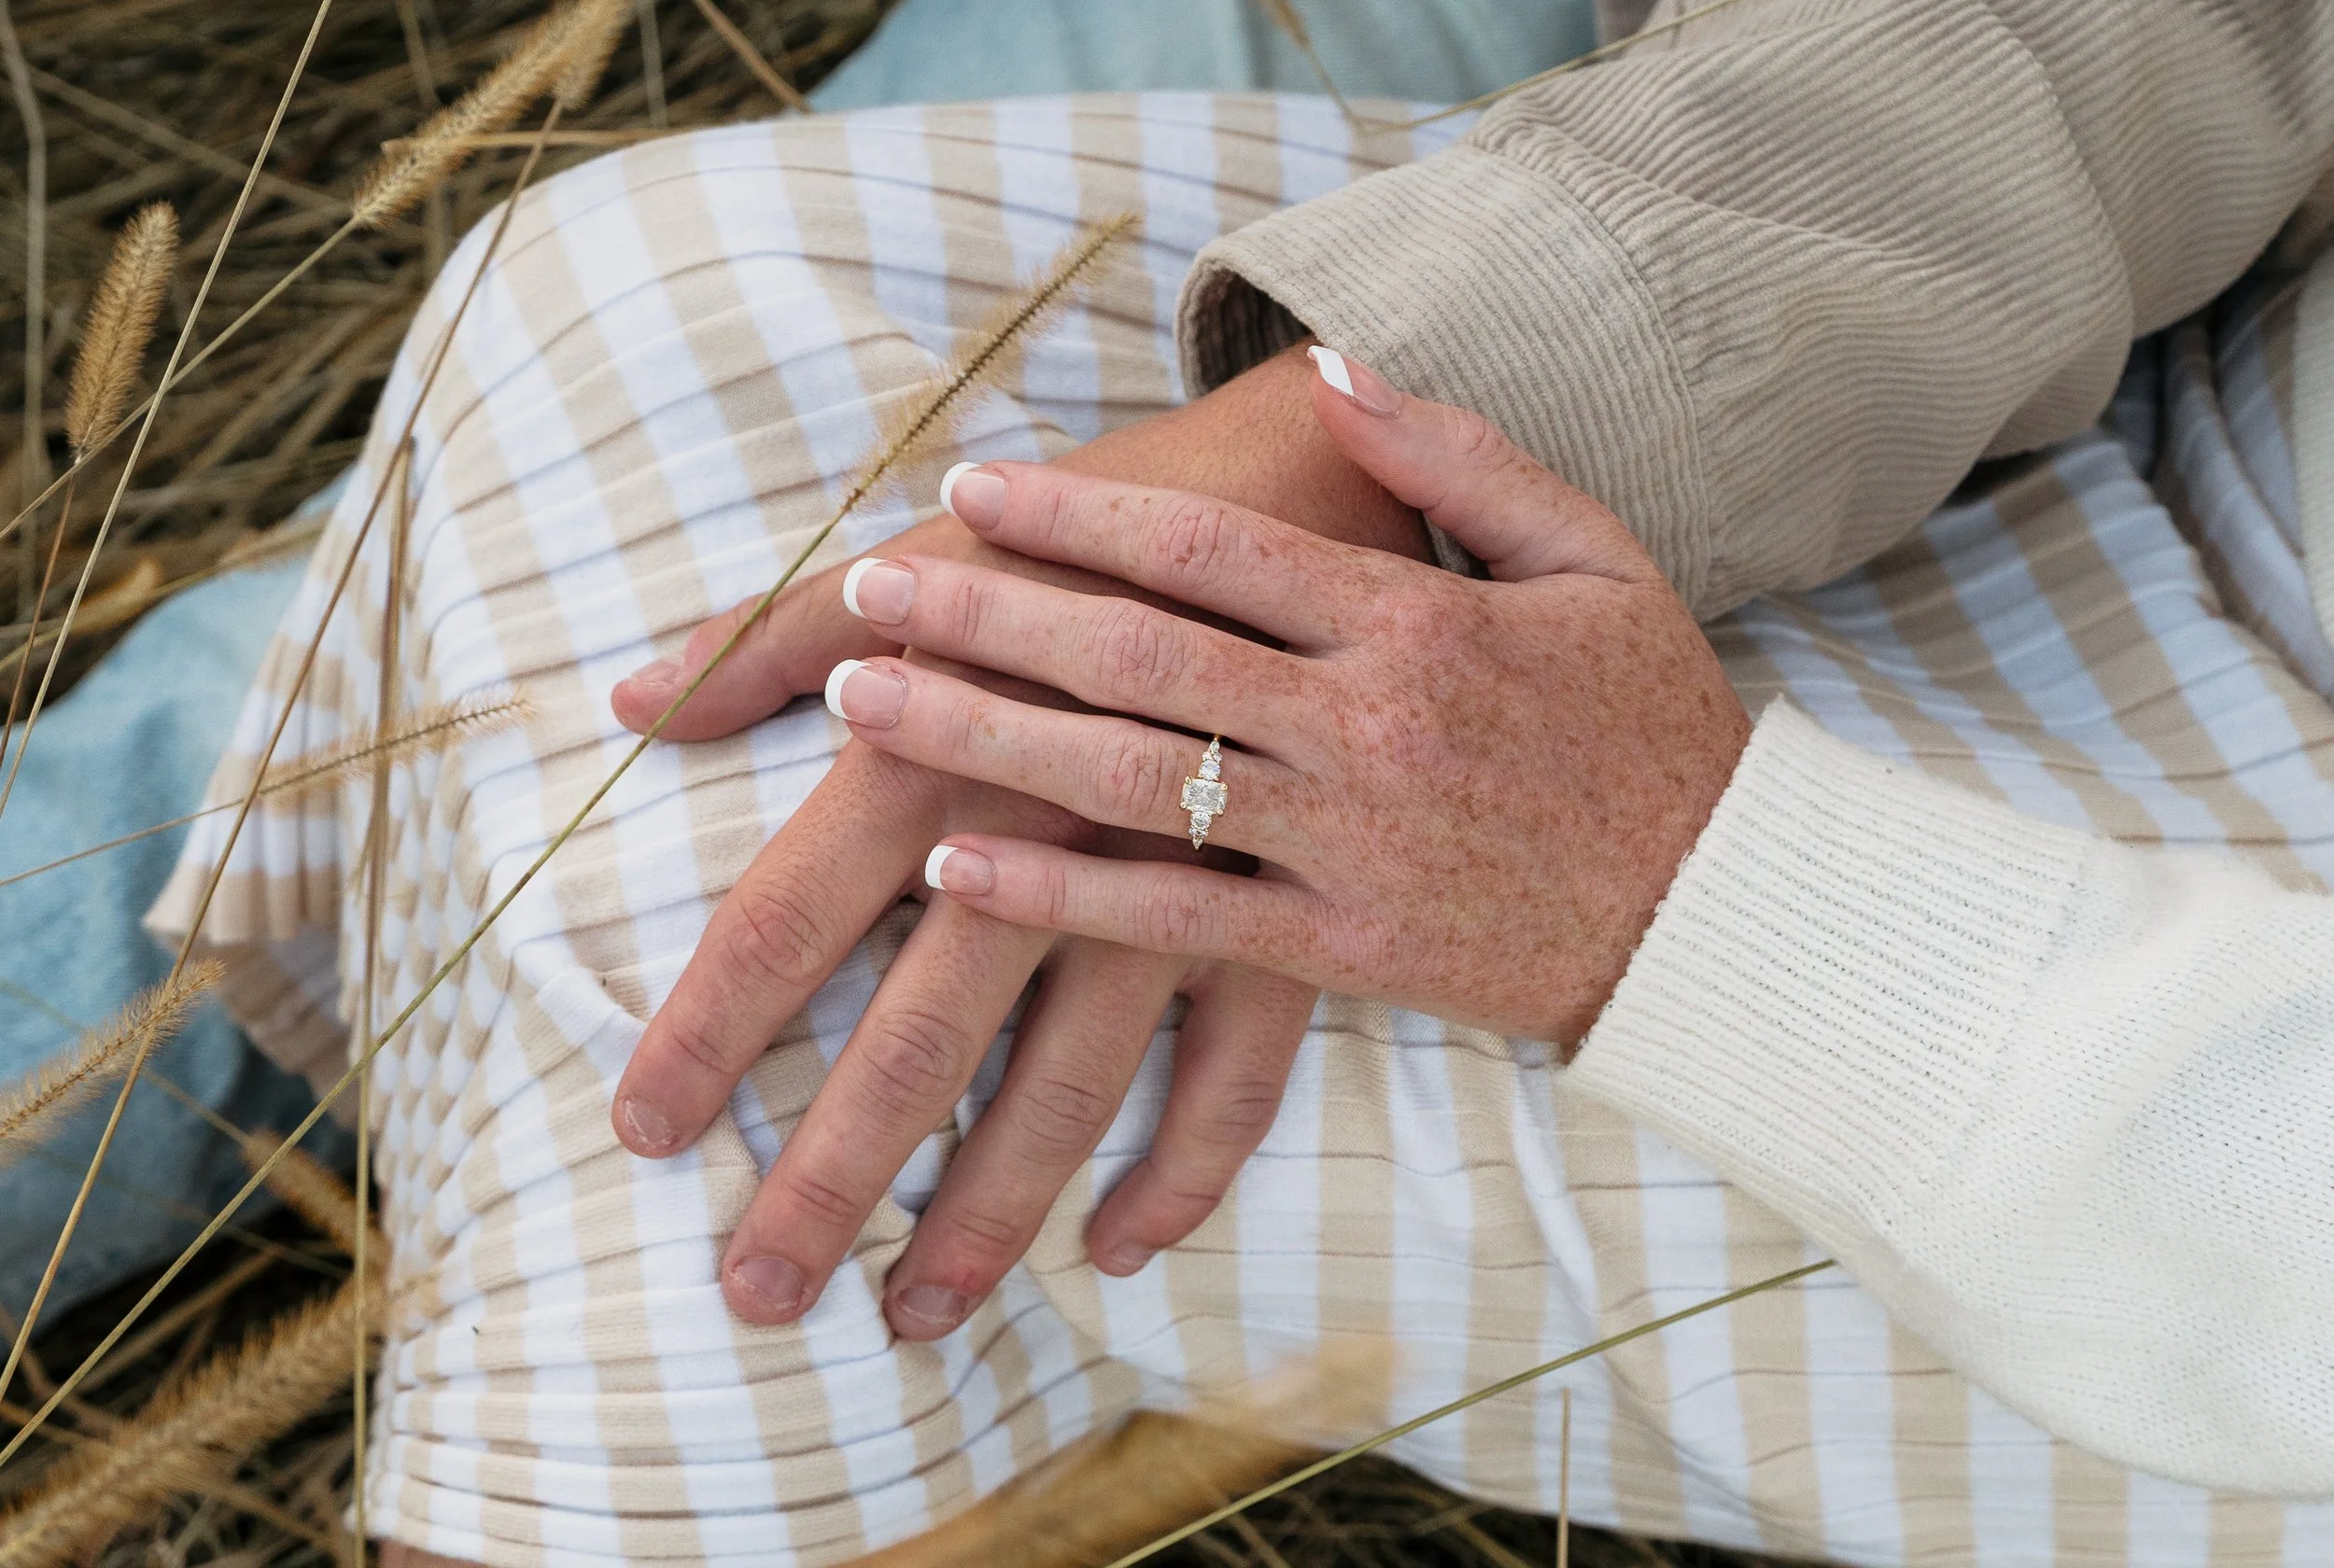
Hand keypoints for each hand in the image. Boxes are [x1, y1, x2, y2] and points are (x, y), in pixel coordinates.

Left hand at [609, 345, 1429, 1339]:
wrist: (1358, 490)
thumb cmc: (1132, 507)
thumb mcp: (948, 543)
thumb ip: (773, 632)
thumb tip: (629, 705)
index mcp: (946, 742)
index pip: (787, 918)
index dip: (701, 1031)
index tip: (638, 1132)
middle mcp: (1050, 836)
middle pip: (914, 1044)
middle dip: (828, 1179)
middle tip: (754, 1296)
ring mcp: (1177, 895)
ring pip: (1067, 1092)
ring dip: (989, 1211)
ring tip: (919, 1319)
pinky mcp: (1289, 922)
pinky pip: (1235, 1083)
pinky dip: (1182, 1169)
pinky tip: (1120, 1246)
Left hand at [832, 349, 1753, 1041]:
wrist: (1721, 912)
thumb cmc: (1651, 724)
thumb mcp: (1589, 553)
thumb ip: (1457, 456)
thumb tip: (1329, 371)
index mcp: (1413, 620)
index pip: (1206, 547)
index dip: (1073, 511)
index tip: (967, 487)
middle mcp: (1365, 726)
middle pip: (1136, 654)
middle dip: (986, 612)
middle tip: (867, 584)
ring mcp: (1348, 844)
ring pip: (1130, 780)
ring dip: (982, 736)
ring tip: (865, 702)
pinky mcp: (1343, 952)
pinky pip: (1177, 921)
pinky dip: (1062, 896)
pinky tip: (956, 866)